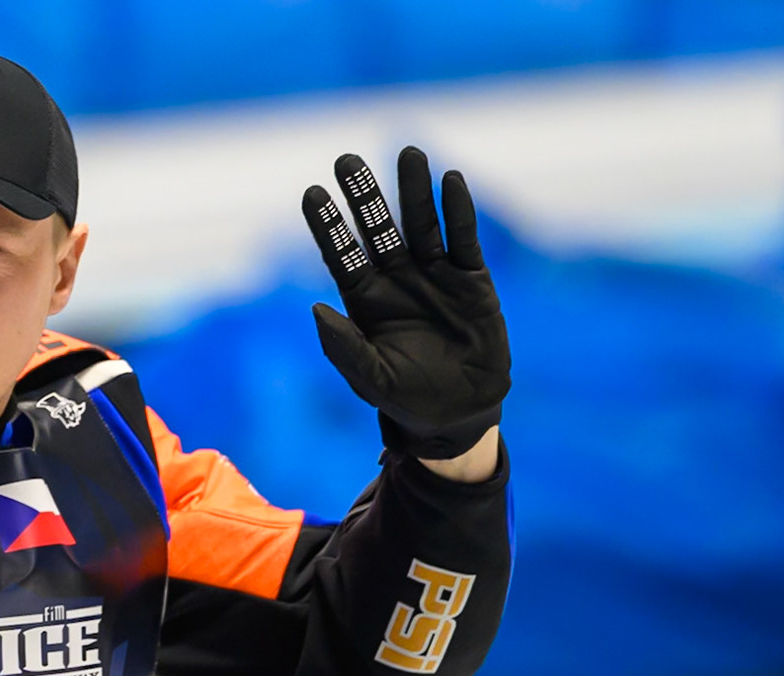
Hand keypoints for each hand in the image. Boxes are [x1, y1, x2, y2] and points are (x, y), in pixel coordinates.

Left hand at [302, 147, 509, 460]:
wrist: (459, 412)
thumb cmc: (406, 398)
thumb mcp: (370, 378)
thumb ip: (344, 346)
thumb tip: (315, 308)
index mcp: (365, 300)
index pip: (341, 254)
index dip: (327, 224)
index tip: (312, 193)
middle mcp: (396, 279)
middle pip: (377, 228)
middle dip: (364, 194)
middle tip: (346, 160)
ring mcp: (434, 275)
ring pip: (421, 223)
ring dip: (413, 190)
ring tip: (408, 153)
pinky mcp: (471, 279)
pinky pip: (463, 239)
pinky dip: (458, 211)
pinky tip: (450, 182)